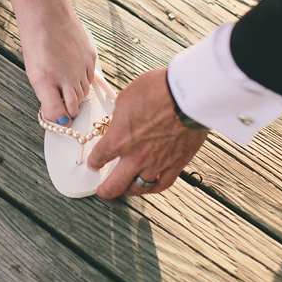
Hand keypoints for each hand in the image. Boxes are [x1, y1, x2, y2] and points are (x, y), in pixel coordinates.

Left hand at [88, 69, 209, 198]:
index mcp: (118, 139)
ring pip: (138, 188)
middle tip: (103, 190)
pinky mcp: (176, 164)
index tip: (93, 164)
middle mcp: (135, 156)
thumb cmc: (158, 90)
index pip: (99, 158)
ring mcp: (156, 163)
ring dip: (128, 190)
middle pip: (114, 186)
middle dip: (105, 190)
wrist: (187, 95)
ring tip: (125, 189)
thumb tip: (120, 120)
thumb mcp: (126, 98)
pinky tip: (149, 187)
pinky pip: (161, 184)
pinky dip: (152, 188)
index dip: (94, 162)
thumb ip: (120, 116)